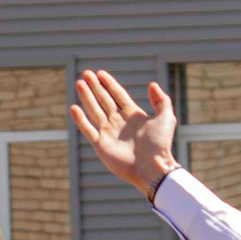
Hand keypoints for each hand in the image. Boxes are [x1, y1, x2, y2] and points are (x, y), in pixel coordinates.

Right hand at [71, 70, 181, 195]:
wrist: (152, 167)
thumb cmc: (160, 144)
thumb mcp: (166, 118)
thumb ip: (162, 100)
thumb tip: (152, 84)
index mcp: (134, 116)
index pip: (118, 96)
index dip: (109, 84)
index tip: (100, 73)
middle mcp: (120, 123)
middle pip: (104, 101)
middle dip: (95, 87)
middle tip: (86, 73)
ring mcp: (109, 133)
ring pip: (95, 111)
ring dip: (87, 97)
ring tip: (79, 83)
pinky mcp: (101, 145)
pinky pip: (88, 130)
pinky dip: (80, 120)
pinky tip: (74, 107)